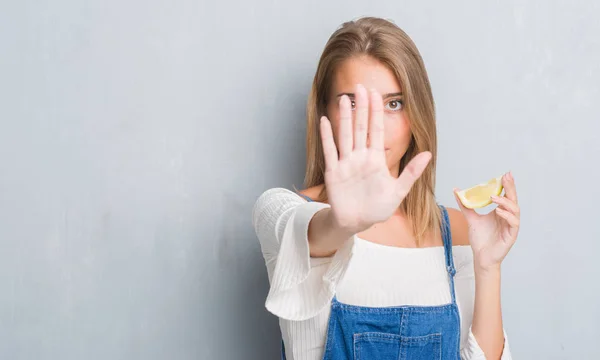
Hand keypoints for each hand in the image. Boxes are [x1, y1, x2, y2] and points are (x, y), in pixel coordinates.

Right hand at [319, 84, 431, 234]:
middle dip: (362, 107)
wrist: (356, 222)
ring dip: (345, 117)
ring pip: (345, 134)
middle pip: (361, 127)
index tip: (377, 94)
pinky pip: (330, 151)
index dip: (376, 112)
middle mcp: (360, 157)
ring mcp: (346, 163)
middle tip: (361, 87)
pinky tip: (325, 120)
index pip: (377, 130)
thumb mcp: (398, 192)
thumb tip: (428, 154)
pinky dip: (327, 136)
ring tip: (345, 98)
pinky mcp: (334, 172)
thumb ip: (412, 173)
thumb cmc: (377, 208)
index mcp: (376, 159)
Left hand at [454, 172, 519, 271]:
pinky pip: (513, 223)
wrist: (481, 256)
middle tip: (506, 177)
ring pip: (515, 210)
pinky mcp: (511, 235)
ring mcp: (511, 226)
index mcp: (501, 211)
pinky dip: (507, 216)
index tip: (505, 174)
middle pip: (513, 199)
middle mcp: (508, 217)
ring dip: (505, 202)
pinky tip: (498, 211)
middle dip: (510, 187)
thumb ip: (465, 205)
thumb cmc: (480, 238)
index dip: (507, 185)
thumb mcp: (471, 218)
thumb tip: (456, 190)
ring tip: (494, 197)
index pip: (506, 195)